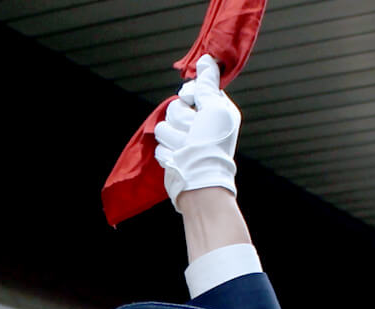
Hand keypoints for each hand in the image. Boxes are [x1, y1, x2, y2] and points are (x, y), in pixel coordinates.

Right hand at [154, 54, 240, 210]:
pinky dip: (169, 152)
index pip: (193, 90)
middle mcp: (200, 123)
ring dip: (174, 138)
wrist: (198, 182)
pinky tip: (178, 159)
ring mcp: (184, 139)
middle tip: (193, 133)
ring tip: (186, 149)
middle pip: (176, 107)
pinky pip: (160, 144)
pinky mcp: (171, 153)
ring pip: (165, 125)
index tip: (192, 100)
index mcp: (214, 109)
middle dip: (182, 120)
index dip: (190, 95)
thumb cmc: (211, 145)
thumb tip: (207, 59)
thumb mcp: (214, 109)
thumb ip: (208, 84)